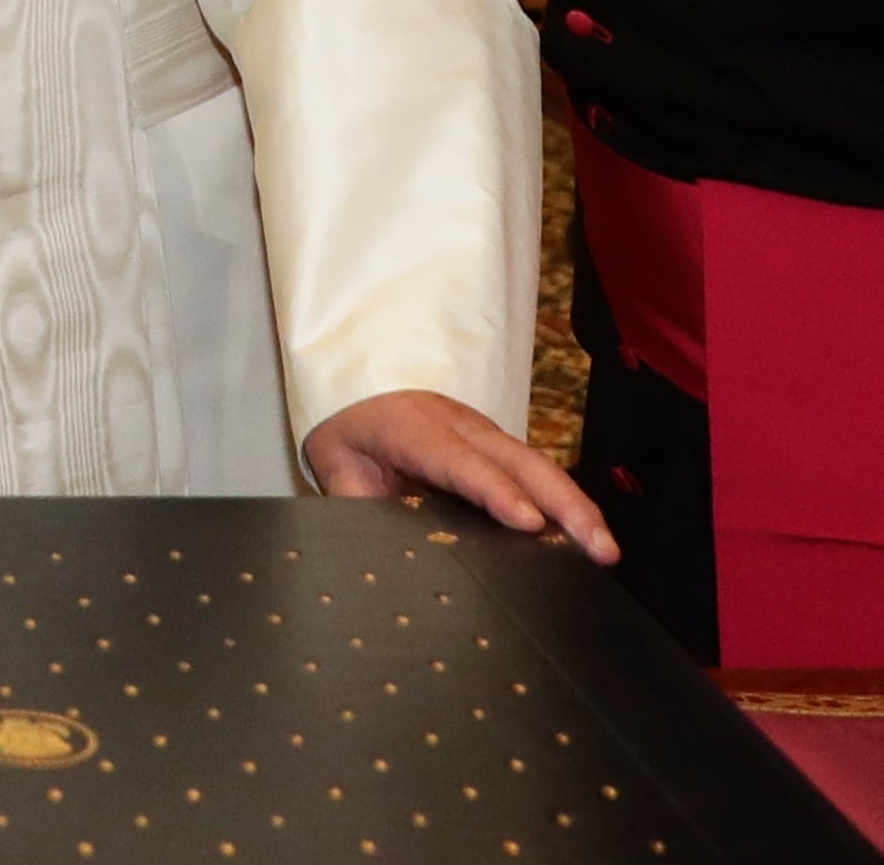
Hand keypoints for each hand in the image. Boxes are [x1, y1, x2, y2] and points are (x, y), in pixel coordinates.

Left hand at [304, 388, 618, 563]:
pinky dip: (568, 503)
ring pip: (538, 465)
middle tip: (597, 548)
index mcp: (412, 429)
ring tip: (606, 551)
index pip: (459, 461)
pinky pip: (538, 472)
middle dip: (563, 504)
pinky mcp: (499, 447)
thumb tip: (368, 546)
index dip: (495, 491)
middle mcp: (458, 426)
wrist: (356, 390)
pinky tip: (590, 537)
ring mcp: (484, 433)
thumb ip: (353, 503)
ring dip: (576, 507)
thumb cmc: (349, 435)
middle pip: (518, 461)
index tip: (528, 521)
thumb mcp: (335, 466)